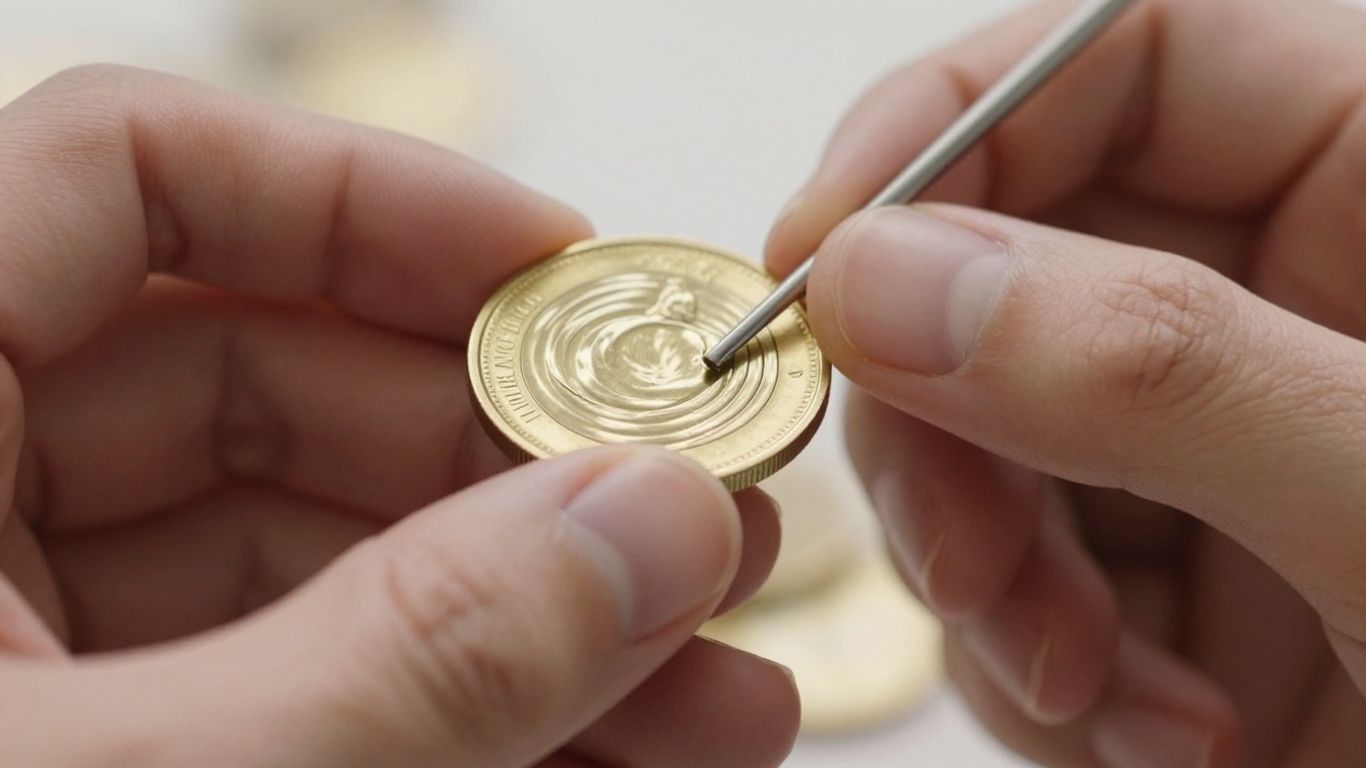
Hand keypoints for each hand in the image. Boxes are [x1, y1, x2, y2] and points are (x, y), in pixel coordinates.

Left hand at [0, 66, 796, 766]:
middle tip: (690, 520)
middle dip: (512, 466)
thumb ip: (414, 650)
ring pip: (309, 564)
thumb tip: (653, 523)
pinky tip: (617, 752)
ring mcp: (17, 653)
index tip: (558, 270)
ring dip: (526, 620)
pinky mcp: (101, 747)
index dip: (360, 194)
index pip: (122, 174)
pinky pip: (297, 685)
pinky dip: (455, 716)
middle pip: (268, 385)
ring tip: (710, 687)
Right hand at [768, 0, 1365, 765]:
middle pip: (1003, 265)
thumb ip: (1157, 374)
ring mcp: (1214, 446)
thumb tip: (884, 274)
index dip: (948, 124)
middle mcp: (1285, 305)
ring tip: (1092, 688)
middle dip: (947, 416)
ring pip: (980, 434)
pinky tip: (1147, 732)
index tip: (822, 253)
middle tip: (964, 552)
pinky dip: (1037, 662)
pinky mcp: (1177, 574)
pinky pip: (1016, 569)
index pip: (1122, 58)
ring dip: (989, 569)